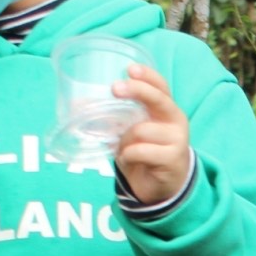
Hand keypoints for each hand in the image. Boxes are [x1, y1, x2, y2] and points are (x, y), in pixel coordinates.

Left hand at [112, 65, 192, 206]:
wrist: (163, 186)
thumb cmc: (145, 152)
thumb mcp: (129, 131)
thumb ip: (112, 117)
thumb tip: (77, 105)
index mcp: (166, 108)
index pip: (160, 85)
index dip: (147, 75)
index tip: (129, 69)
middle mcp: (175, 120)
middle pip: (158, 99)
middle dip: (136, 91)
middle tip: (115, 89)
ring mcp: (177, 139)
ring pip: (141, 129)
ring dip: (124, 139)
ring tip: (122, 147)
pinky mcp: (172, 159)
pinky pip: (141, 151)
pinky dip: (128, 155)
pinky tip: (128, 159)